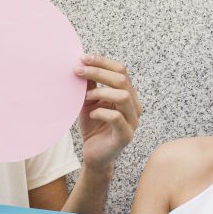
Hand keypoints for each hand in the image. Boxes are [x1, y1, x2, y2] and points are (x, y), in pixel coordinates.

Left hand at [74, 56, 142, 172]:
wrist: (94, 155)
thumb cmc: (93, 127)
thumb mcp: (89, 101)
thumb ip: (90, 85)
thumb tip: (82, 63)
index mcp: (128, 95)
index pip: (121, 70)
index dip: (102, 62)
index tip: (83, 58)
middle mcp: (134, 106)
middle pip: (122, 80)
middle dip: (98, 72)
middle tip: (78, 72)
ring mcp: (132, 121)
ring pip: (123, 96)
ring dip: (100, 92)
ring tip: (86, 97)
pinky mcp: (125, 136)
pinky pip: (116, 118)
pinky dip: (101, 112)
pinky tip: (92, 114)